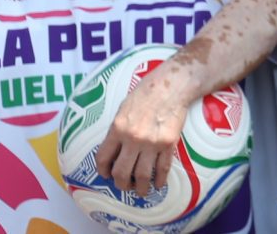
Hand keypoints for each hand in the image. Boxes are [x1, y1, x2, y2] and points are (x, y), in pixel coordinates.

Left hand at [95, 57, 196, 199]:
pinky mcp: (169, 143)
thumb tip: (114, 148)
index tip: (106, 175)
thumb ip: (118, 129)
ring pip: (142, 174)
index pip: (103, 158)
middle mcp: (133, 138)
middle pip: (122, 172)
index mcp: (117, 128)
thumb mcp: (124, 108)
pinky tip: (158, 184)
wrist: (174, 84)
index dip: (102, 171)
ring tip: (141, 192)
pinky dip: (160, 179)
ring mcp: (152, 142)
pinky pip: (163, 167)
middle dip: (122, 184)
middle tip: (124, 186)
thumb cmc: (147, 92)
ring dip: (140, 187)